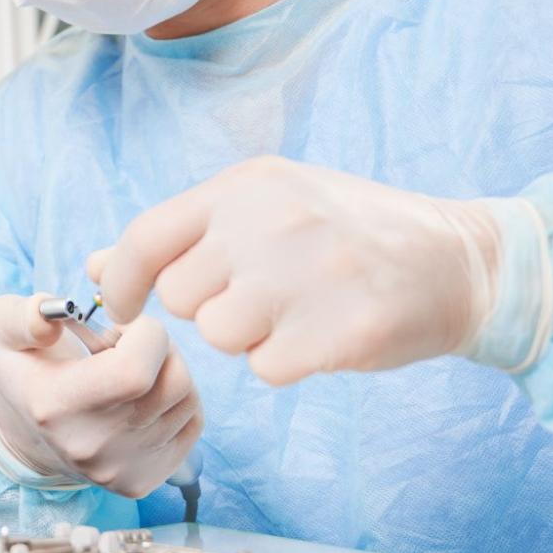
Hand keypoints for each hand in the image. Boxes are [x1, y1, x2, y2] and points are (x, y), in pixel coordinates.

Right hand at [0, 293, 202, 496]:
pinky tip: (144, 396)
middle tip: (131, 344)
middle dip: (162, 348)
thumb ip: (21, 316)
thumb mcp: (3, 329)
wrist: (26, 431)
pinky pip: (192, 424)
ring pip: (188, 400)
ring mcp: (119, 470)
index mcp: (55, 406)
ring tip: (134, 368)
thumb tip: (51, 320)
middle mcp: (90, 447)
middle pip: (173, 382)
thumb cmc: (27, 366)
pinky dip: (178, 400)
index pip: (135, 370)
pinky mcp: (142, 482)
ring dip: (171, 370)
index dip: (144, 334)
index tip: (121, 327)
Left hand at [89, 156, 503, 384]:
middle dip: (210, 308)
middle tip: (263, 294)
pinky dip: (288, 362)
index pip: (146, 236)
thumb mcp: (265, 208)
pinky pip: (268, 367)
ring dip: (249, 337)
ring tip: (297, 310)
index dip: (121, 280)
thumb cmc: (346, 233)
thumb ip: (181, 236)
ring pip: (221, 336)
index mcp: (246, 185)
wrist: (459, 259)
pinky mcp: (341, 328)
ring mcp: (308, 273)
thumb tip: (94, 266)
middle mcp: (271, 221)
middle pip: (183, 296)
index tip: (124, 306)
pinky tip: (323, 332)